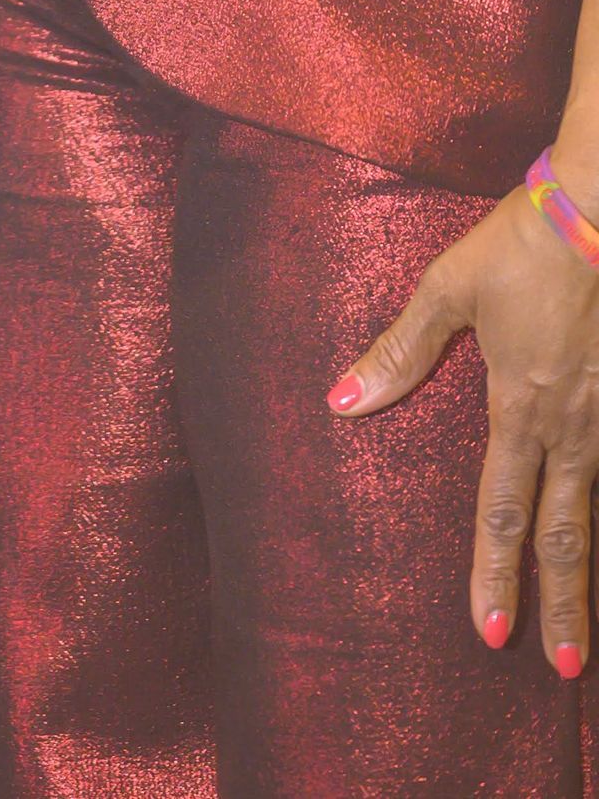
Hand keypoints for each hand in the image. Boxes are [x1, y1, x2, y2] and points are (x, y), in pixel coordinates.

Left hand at [330, 183, 598, 673]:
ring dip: (592, 573)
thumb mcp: (449, 288)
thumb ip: (400, 351)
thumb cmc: (523, 242)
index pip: (501, 511)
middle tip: (561, 671)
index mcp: (521, 406)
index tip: (488, 635)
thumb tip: (340, 403)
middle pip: (564, 534)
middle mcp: (574, 426)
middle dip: (561, 608)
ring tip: (589, 631)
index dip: (494, 575)